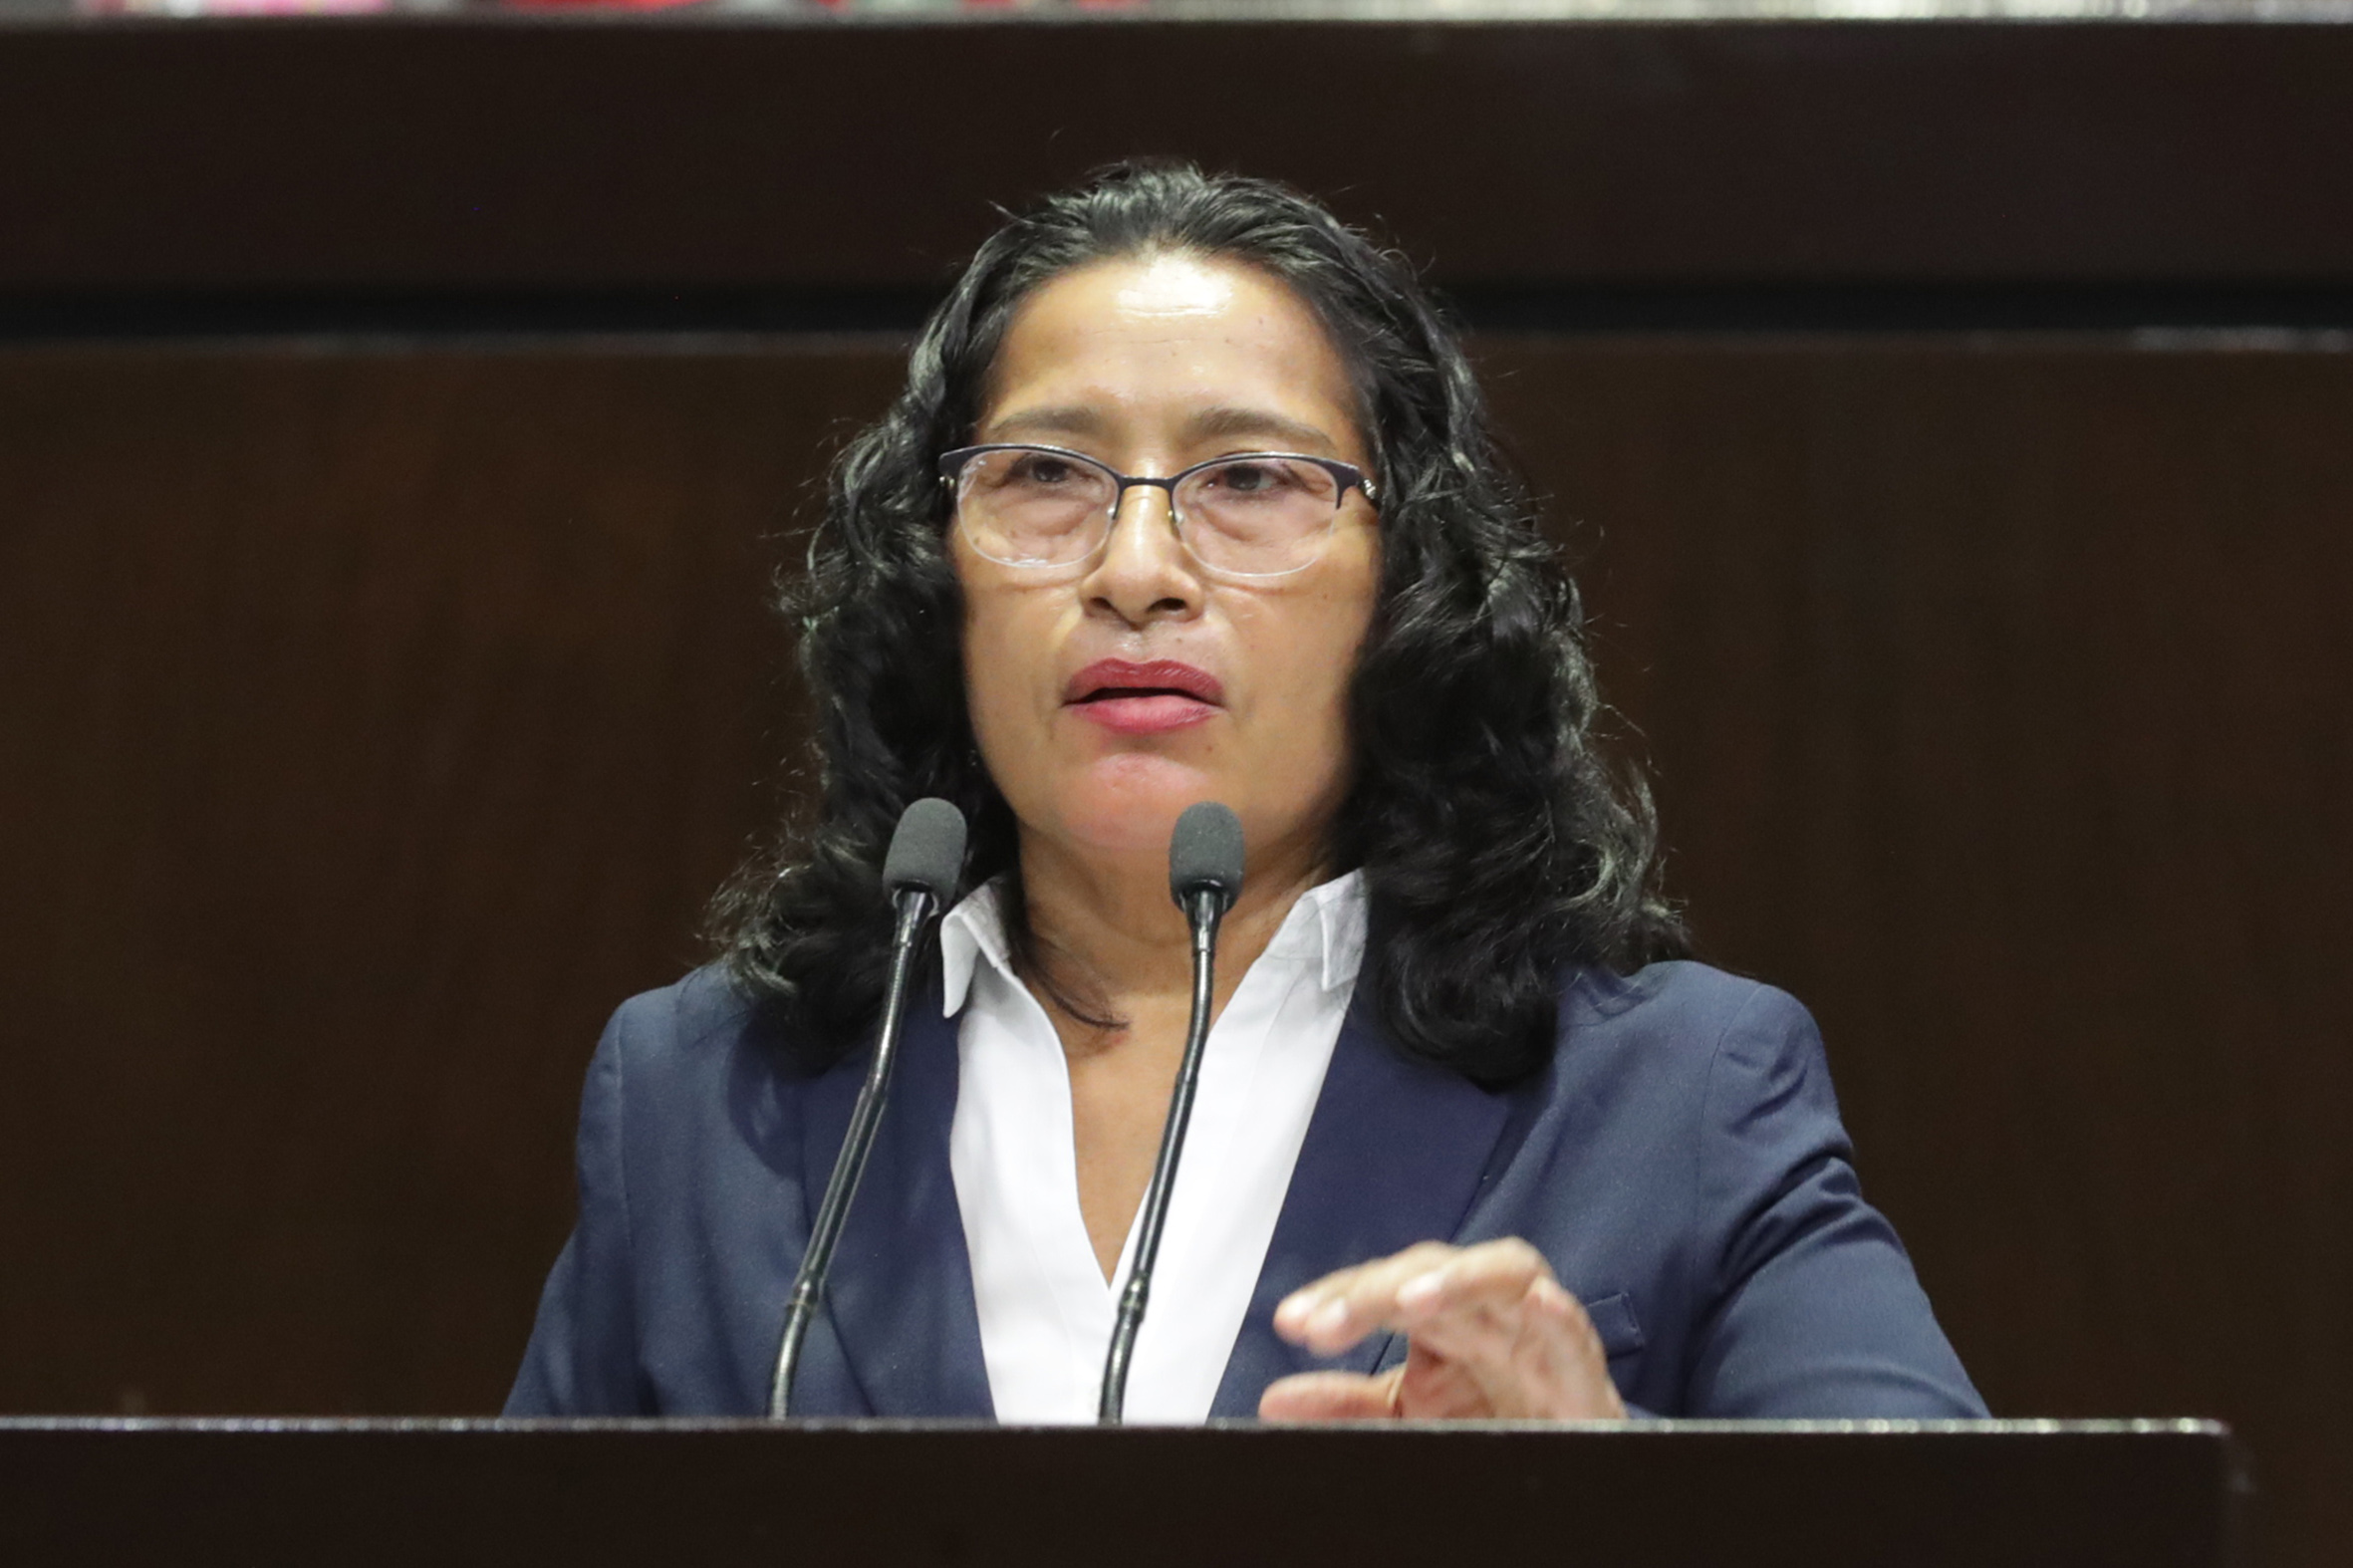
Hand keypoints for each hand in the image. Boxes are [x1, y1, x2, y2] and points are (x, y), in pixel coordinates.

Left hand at [1257, 1239, 1627, 1421]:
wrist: (1566, 1452)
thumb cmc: (1491, 1417)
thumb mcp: (1407, 1413)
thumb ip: (1345, 1403)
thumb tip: (1273, 1399)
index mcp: (1442, 1315)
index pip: (1382, 1286)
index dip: (1337, 1298)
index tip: (1291, 1321)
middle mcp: (1484, 1308)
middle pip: (1430, 1270)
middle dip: (1374, 1291)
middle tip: (1325, 1323)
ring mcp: (1534, 1327)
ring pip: (1502, 1272)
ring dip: (1458, 1280)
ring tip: (1411, 1302)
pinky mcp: (1579, 1361)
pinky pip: (1570, 1324)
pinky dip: (1555, 1311)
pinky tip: (1536, 1303)